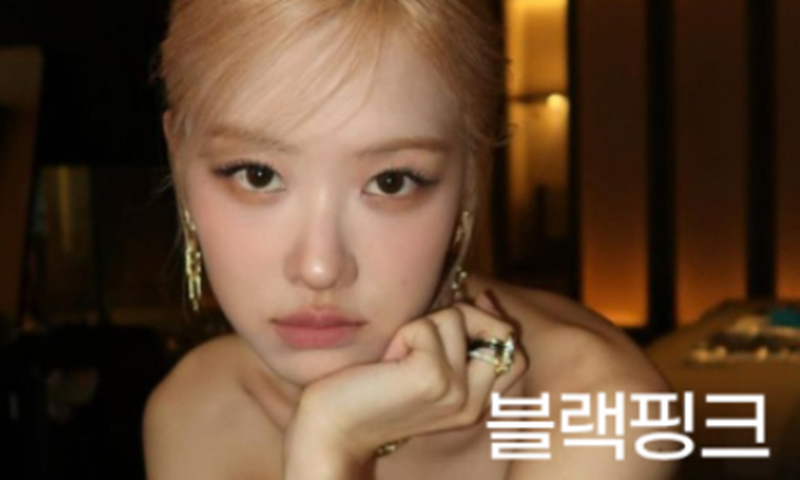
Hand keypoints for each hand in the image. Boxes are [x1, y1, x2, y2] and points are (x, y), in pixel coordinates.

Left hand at [285, 291, 527, 464]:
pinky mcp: (433, 378)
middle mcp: (474, 403)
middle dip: (457, 318)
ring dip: (421, 327)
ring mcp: (457, 393)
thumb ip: (463, 340)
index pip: (515, 353)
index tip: (461, 315)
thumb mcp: (427, 365)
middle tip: (417, 341)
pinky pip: (428, 325)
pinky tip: (387, 361)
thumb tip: (488, 299)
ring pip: (457, 318)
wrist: (332, 426)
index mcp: (476, 405)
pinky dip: (404, 333)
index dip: (494, 325)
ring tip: (397, 358)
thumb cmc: (373, 390)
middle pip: (495, 329)